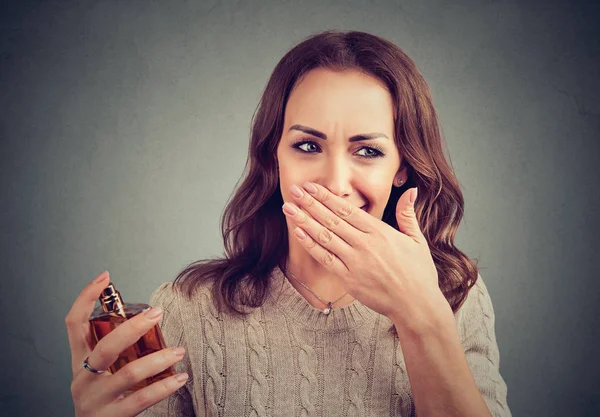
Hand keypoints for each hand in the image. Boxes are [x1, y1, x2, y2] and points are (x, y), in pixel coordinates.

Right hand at [65, 271, 187, 416]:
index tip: (104, 277)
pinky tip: (180, 378)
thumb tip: (147, 320)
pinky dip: (164, 387)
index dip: (86, 298)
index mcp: (79, 361)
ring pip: (128, 373)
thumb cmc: (100, 399)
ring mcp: (96, 399)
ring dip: (158, 359)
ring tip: (178, 351)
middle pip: (105, 347)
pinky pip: (141, 398)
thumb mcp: (97, 372)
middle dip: (133, 327)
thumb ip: (113, 350)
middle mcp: (83, 378)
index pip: (74, 324)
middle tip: (157, 313)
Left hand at [282, 182, 449, 329]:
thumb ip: (408, 214)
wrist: (416, 305)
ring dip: (305, 221)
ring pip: (325, 237)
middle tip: (294, 190)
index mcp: (380, 232)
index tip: (311, 186)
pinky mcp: (349, 279)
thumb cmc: (418, 273)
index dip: (326, 197)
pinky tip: (298, 233)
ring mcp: (356, 262)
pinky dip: (311, 245)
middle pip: (332, 220)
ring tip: (288, 208)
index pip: (347, 210)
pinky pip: (326, 259)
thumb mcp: (417, 240)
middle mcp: (365, 244)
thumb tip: (410, 189)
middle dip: (310, 203)